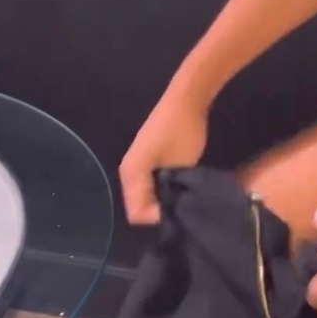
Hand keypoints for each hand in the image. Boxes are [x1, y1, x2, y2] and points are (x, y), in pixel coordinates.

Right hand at [119, 90, 207, 224]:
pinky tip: (182, 187)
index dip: (158, 218)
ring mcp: (138, 163)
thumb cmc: (182, 131)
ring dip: (164, 200)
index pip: (137, 213)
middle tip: (184, 211)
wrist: (187, 99)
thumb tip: (168, 215)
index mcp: (131, 173)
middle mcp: (129, 171)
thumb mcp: (180, 166)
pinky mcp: (149, 158)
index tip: (180, 213)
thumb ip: (170, 194)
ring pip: (147, 194)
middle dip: (160, 211)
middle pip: (140, 205)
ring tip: (185, 200)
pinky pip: (152, 183)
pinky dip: (165, 188)